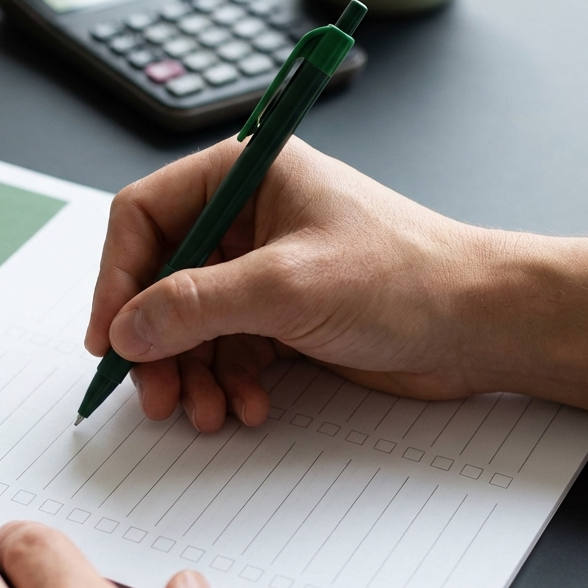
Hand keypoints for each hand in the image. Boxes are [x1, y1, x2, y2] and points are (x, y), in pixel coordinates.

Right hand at [85, 135, 587, 428]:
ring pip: (188, 324)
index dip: (116, 278)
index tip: (108, 336)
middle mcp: (244, 217)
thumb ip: (195, 305)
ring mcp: (259, 268)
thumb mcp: (286, 286)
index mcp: (241, 176)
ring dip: (189, 373)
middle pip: (160, 279)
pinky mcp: (277, 314)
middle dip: (155, 342)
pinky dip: (225, 383)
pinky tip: (247, 406)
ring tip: (205, 411)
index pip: (143, 216)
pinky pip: (224, 349)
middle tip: (154, 392)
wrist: (479, 325)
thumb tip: (125, 327)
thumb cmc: (405, 275)